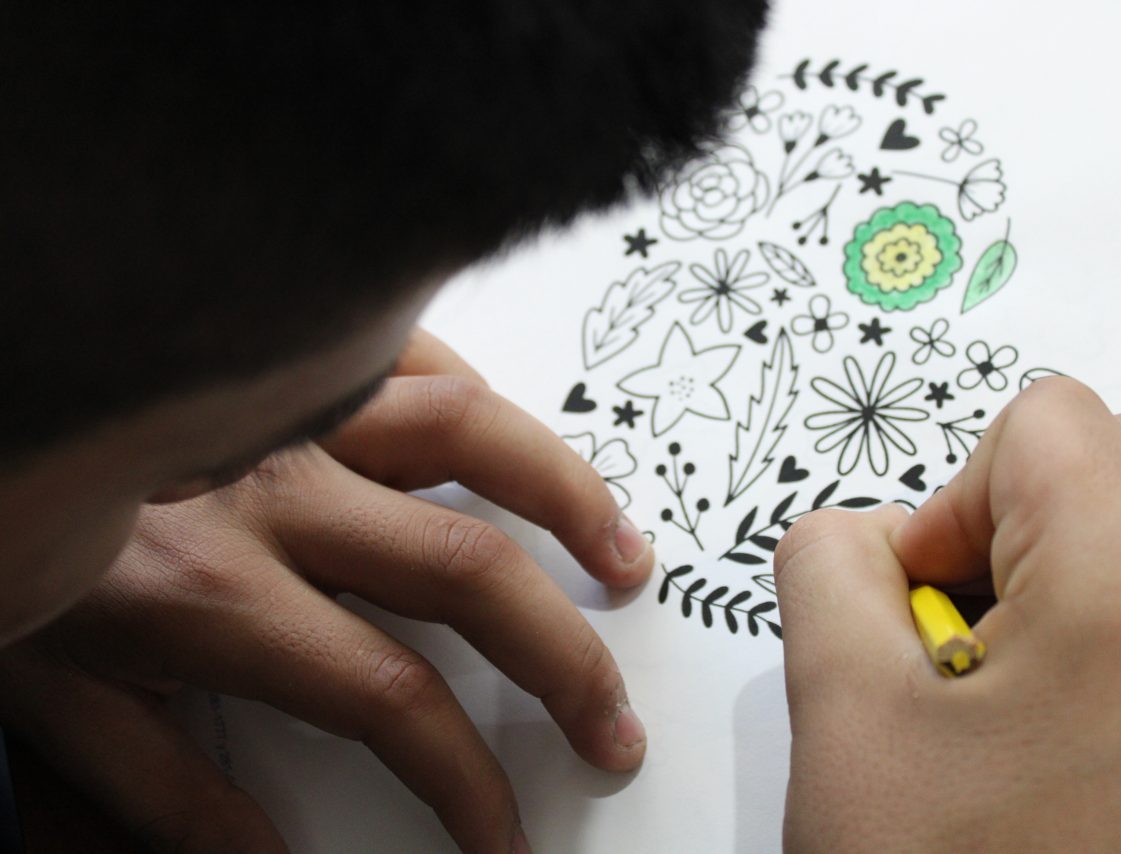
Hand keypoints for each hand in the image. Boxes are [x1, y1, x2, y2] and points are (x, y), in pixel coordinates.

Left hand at [0, 329, 652, 852]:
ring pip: (470, 435)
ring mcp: (289, 410)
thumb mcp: (63, 707)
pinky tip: (518, 440)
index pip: (391, 699)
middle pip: (468, 574)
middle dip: (565, 662)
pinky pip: (413, 356)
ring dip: (567, 500)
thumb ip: (172, 798)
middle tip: (612, 722)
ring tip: (626, 561)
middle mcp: (273, 493)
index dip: (467, 784)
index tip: (504, 833)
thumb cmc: (2, 566)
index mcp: (213, 594)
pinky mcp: (291, 361)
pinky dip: (481, 397)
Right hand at [775, 378, 1120, 852]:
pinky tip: (1045, 722)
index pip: (1045, 421)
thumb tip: (870, 534)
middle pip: (1114, 454)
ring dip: (1054, 568)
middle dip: (1010, 520)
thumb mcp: (842, 704)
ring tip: (998, 691)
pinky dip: (1099, 618)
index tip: (924, 602)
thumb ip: (830, 559)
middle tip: (958, 634)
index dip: (952, 498)